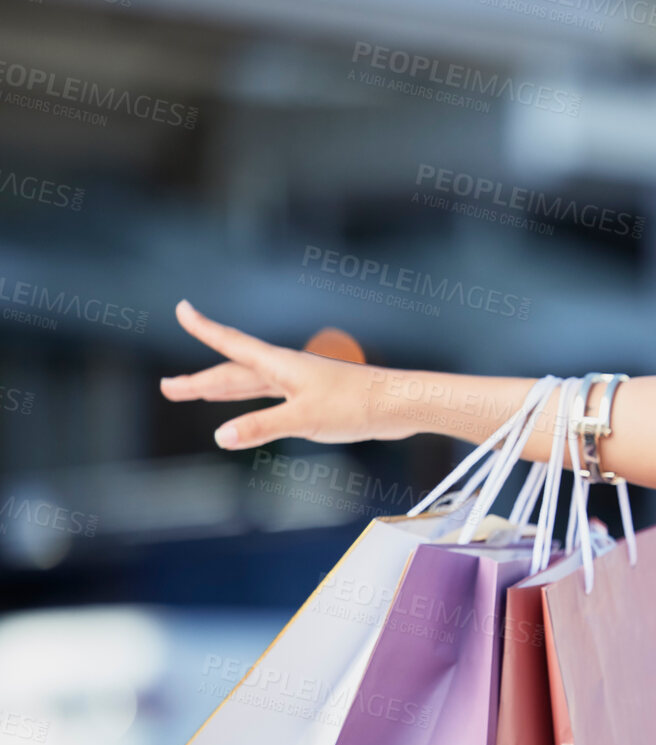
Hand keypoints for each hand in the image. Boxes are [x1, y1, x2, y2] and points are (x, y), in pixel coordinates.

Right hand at [158, 300, 402, 447]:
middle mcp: (286, 370)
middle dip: (199, 380)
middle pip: (233, 371)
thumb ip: (262, 427)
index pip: (231, 343)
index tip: (181, 308)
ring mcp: (299, 384)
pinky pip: (268, 397)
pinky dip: (248, 403)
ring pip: (250, 385)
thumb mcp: (304, 418)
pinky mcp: (312, 399)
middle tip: (167, 388)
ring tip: (193, 393)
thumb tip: (220, 436)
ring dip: (220, 390)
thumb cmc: (356, 405)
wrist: (400, 404)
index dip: (204, 328)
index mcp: (280, 365)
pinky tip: (244, 412)